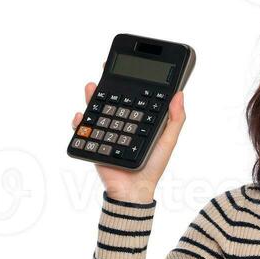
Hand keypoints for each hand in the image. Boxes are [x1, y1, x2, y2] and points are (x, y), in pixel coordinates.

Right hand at [71, 80, 186, 203]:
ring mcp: (107, 134)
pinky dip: (80, 123)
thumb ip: (175, 119)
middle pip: (112, 100)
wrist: (134, 191)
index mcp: (139, 121)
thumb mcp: (168, 141)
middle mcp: (122, 124)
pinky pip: (84, 132)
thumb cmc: (153, 167)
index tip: (128, 67)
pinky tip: (81, 116)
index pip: (133, 98)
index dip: (130, 83)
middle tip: (104, 70)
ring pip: (96, 112)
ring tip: (91, 86)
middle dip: (106, 85)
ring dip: (91, 98)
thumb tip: (179, 94)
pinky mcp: (94, 145)